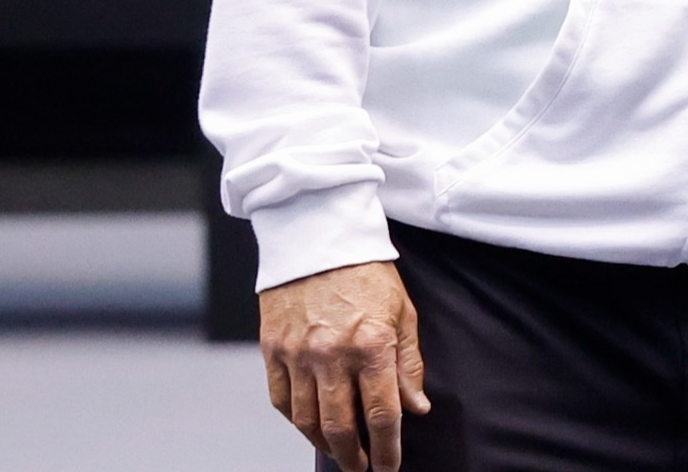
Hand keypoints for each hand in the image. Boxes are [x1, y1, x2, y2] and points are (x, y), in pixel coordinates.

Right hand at [260, 261, 430, 471]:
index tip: (389, 466)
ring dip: (324, 444)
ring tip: (339, 454)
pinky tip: (309, 426)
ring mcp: (297, 354)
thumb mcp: (403, 313)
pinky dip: (295, 420)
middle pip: (339, 425)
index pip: (382, 412)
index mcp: (371, 345)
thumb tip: (416, 407)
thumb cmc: (367, 274)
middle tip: (361, 469)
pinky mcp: (272, 350)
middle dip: (353, 456)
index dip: (387, 447)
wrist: (318, 239)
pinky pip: (281, 400)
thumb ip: (409, 364)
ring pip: (306, 419)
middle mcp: (331, 355)